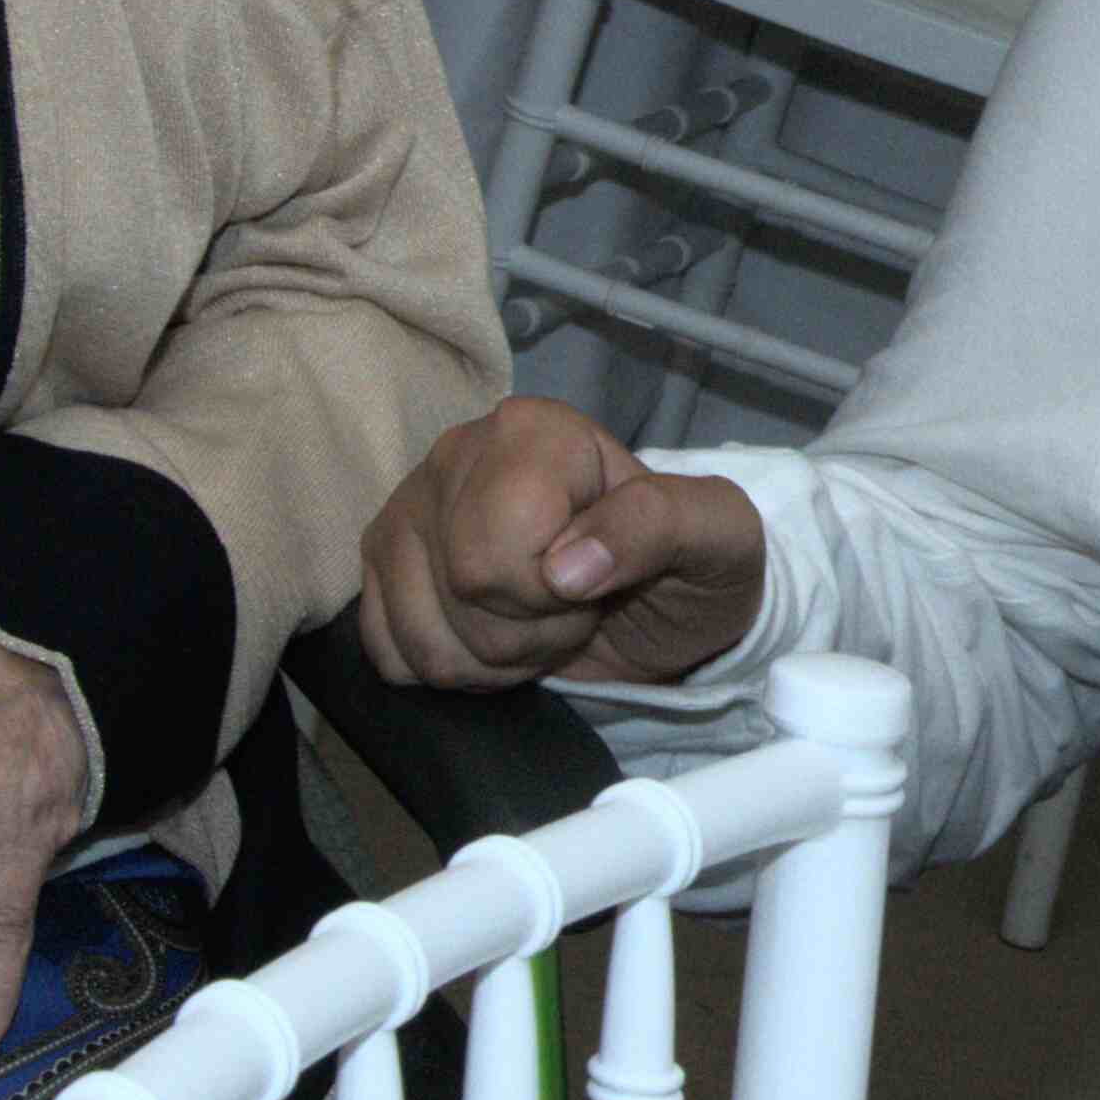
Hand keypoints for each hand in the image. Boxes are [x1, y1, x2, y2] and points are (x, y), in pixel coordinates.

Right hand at [357, 397, 767, 689]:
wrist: (663, 605)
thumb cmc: (691, 562)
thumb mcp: (717, 537)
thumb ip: (658, 525)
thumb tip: (566, 566)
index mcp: (534, 431)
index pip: (497, 548)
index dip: (553, 597)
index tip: (598, 585)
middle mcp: (457, 455)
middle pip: (462, 588)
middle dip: (530, 631)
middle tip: (574, 608)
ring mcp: (409, 511)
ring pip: (419, 630)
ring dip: (490, 657)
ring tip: (537, 622)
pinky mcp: (383, 566)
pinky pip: (382, 647)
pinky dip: (444, 668)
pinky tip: (490, 640)